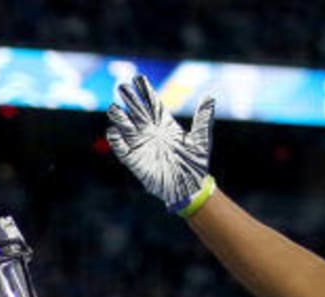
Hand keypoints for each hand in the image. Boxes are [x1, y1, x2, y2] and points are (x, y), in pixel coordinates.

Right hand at [106, 74, 216, 214]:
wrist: (189, 188)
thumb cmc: (195, 166)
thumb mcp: (200, 140)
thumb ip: (202, 119)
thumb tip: (209, 98)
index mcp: (165, 124)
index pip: (151, 102)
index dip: (144, 90)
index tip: (138, 78)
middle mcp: (150, 132)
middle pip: (135, 109)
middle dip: (128, 98)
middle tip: (123, 88)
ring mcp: (141, 145)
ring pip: (124, 125)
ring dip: (118, 116)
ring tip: (115, 109)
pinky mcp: (135, 161)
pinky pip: (121, 148)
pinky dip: (116, 139)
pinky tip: (115, 132)